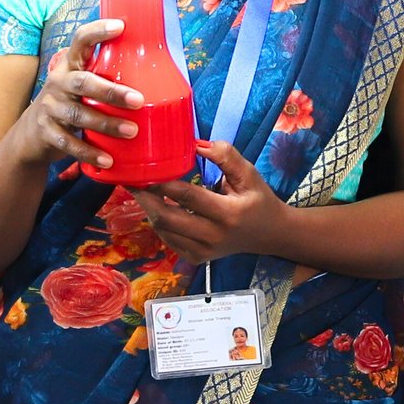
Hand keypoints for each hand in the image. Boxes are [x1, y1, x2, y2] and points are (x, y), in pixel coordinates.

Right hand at [19, 19, 141, 171]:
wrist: (30, 135)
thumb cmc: (70, 104)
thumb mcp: (80, 85)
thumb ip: (103, 76)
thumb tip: (155, 73)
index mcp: (70, 65)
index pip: (80, 40)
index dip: (98, 31)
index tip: (121, 26)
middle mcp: (58, 82)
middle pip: (83, 82)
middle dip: (111, 92)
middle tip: (138, 100)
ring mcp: (50, 107)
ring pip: (78, 115)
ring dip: (106, 124)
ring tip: (131, 131)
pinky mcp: (47, 132)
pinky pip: (69, 143)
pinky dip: (89, 153)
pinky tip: (108, 160)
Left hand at [132, 141, 285, 267]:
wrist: (270, 234)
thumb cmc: (258, 200)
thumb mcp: (249, 173)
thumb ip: (226, 156)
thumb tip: (196, 145)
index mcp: (228, 214)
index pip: (187, 197)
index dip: (162, 183)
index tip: (145, 169)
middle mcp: (213, 236)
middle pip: (167, 219)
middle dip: (146, 198)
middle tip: (133, 180)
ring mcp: (203, 251)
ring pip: (163, 230)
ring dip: (149, 209)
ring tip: (141, 190)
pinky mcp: (196, 258)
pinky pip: (168, 240)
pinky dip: (159, 222)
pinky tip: (157, 206)